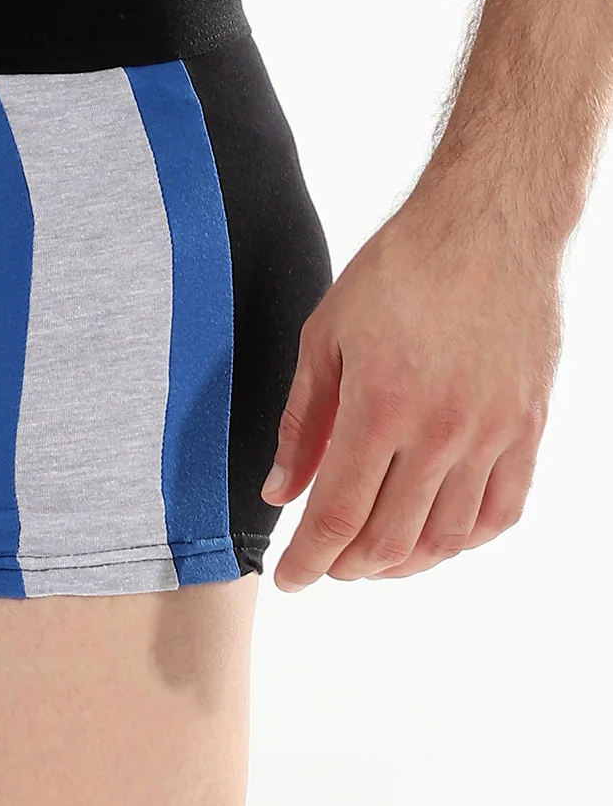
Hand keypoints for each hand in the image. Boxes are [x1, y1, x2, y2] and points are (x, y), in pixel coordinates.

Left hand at [261, 178, 559, 588]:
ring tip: (370, 559)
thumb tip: (279, 490)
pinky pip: (500, 511)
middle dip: (347, 566)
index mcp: (380, 406)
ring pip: (447, 536)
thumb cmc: (399, 272)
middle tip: (324, 565)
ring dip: (402, 561)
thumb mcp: (323, 338)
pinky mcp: (527, 428)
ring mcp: (492, 433)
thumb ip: (300, 423)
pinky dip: (463, 540)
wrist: (487, 227)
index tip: (289, 578)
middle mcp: (442, 430)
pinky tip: (433, 537)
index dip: (309, 560)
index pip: (338, 515)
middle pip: (390, 537)